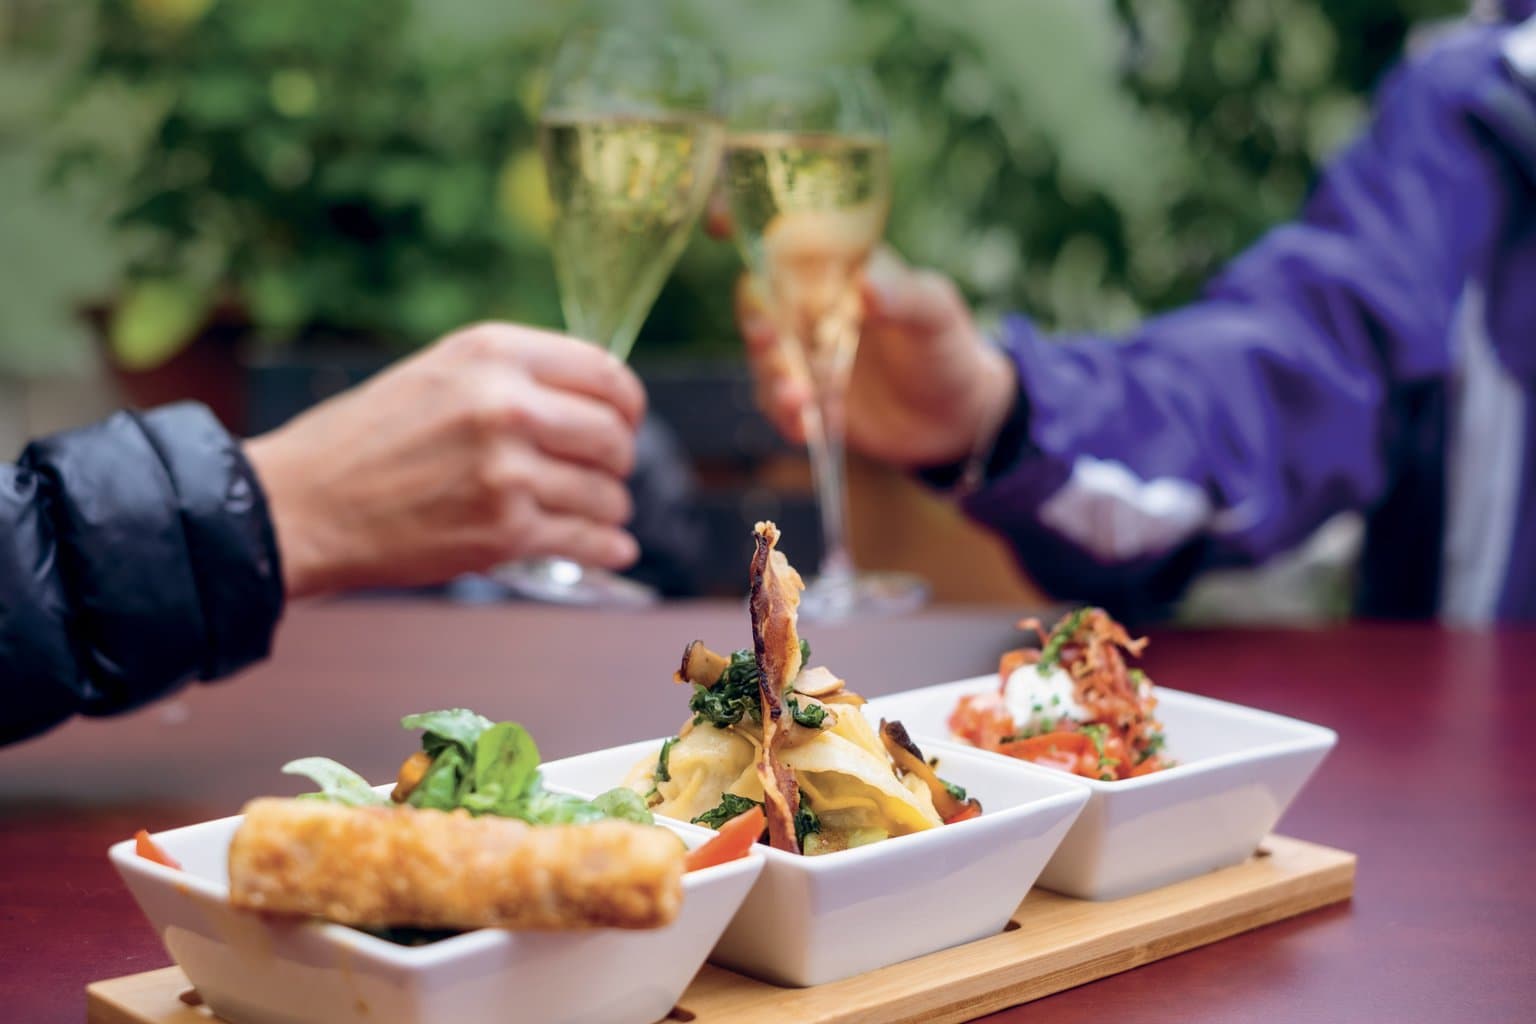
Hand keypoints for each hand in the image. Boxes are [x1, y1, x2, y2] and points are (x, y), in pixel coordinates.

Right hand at [244, 323, 645, 597]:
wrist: (300, 506)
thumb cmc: (363, 441)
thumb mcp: (437, 374)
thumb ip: (513, 379)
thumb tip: (594, 403)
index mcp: (492, 352)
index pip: (605, 372)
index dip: (627, 404)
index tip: (625, 422)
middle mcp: (507, 405)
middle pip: (615, 435)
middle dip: (619, 461)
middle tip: (606, 474)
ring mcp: (508, 471)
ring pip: (606, 493)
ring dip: (609, 509)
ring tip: (595, 513)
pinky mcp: (504, 532)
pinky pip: (588, 540)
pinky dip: (606, 549)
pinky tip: (611, 549)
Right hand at [738, 250, 1014, 467]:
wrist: (956, 419)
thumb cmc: (949, 348)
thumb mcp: (937, 315)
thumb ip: (905, 295)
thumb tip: (866, 282)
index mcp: (839, 265)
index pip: (785, 233)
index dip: (745, 220)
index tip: (719, 223)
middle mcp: (811, 303)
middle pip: (759, 296)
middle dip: (756, 316)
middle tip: (767, 337)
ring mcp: (803, 351)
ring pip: (762, 352)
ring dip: (771, 373)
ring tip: (800, 398)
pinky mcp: (803, 395)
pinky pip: (773, 400)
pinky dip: (783, 412)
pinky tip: (805, 426)